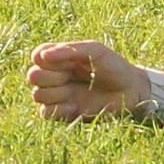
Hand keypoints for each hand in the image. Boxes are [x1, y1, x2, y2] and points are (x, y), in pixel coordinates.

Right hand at [26, 40, 149, 121]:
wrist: (130, 91)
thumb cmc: (114, 66)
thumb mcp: (95, 51)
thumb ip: (69, 50)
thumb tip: (42, 56)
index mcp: (62, 57)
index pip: (37, 55)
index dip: (44, 58)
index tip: (66, 60)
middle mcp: (56, 75)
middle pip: (32, 75)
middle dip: (50, 76)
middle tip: (71, 76)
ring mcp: (59, 94)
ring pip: (37, 94)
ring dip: (54, 93)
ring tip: (74, 93)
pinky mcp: (63, 113)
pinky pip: (44, 113)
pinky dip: (57, 109)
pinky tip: (74, 106)